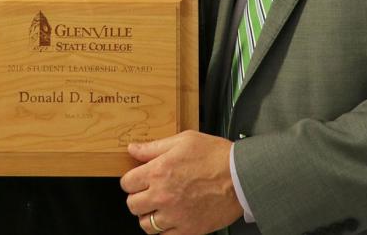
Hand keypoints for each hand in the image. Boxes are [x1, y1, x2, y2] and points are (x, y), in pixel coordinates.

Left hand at [121, 130, 243, 234]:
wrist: (240, 176)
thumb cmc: (215, 155)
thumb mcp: (183, 140)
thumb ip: (154, 146)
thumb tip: (132, 149)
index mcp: (159, 171)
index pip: (127, 183)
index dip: (131, 179)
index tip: (138, 178)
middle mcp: (162, 195)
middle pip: (132, 205)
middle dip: (137, 197)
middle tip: (148, 192)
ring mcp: (174, 215)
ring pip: (145, 224)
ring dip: (148, 215)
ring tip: (159, 206)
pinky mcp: (187, 229)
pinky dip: (164, 229)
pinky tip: (172, 217)